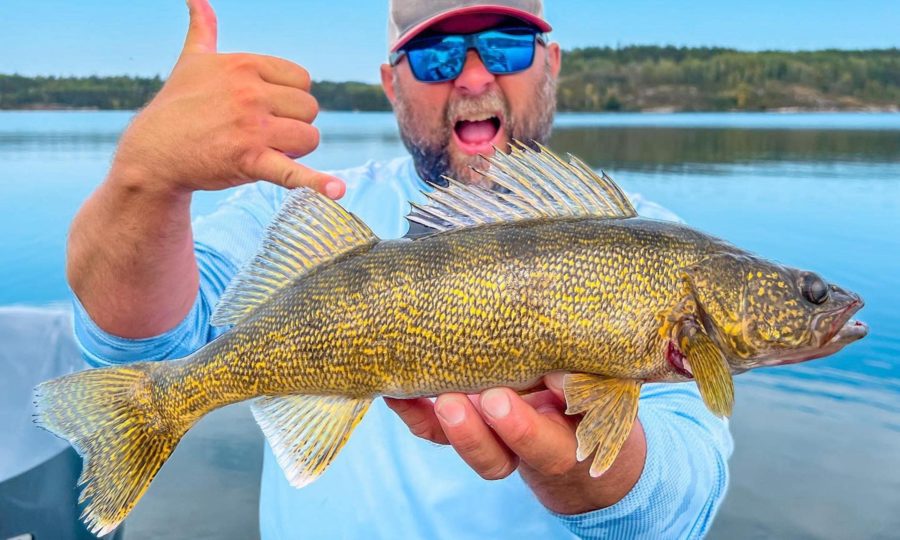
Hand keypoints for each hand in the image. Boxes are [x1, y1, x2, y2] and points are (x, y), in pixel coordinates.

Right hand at [111, 0, 343, 197]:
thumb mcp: (192, 61)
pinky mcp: (249, 161)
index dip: (290, 98)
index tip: (267, 107)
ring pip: (309, 138)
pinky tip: (337, 191)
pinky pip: (293, 172)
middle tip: (263, 133)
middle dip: (294, 124)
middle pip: (310, 109)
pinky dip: (316, 183)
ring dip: (295, 150)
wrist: (154, 153)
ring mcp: (251, 128)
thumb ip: (203, 29)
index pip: (303, 79)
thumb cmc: (177, 106)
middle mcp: (250, 93)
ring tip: (264, 151)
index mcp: (244, 65)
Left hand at [385, 373, 646, 513]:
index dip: (519, 428)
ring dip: (442, 423)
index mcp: (566, 440)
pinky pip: (436, 431)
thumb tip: (560, 374)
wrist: (580, 421)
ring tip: (421, 393)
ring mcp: (494, 439)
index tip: (498, 401)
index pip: (544, 444)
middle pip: (496, 456)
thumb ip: (582, 381)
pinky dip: (415, 412)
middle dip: (472, 432)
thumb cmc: (593, 394)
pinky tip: (396, 391)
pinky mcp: (467, 426)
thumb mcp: (601, 386)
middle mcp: (526, 449)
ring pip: (465, 445)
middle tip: (454, 402)